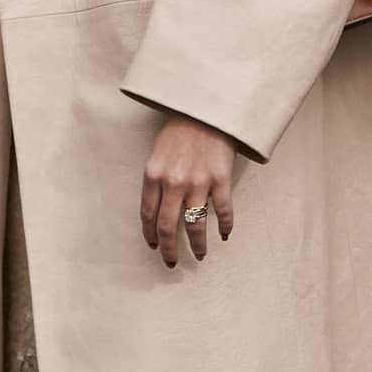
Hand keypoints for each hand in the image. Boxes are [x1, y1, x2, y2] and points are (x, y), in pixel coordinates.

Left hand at [140, 114, 236, 267]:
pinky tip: (224, 235)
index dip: (150, 235)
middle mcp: (173, 182)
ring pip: (195, 225)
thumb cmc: (180, 128)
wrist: (206, 108)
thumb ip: (158, 179)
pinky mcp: (220, 179)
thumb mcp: (158, 152)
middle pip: (167, 226)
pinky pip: (222, 210)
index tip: (155, 247)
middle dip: (170, 250)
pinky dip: (224, 225)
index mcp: (153, 174)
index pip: (147, 214)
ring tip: (201, 255)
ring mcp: (198, 182)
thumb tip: (159, 207)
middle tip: (172, 263)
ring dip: (198, 245)